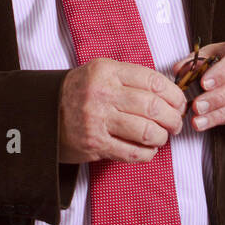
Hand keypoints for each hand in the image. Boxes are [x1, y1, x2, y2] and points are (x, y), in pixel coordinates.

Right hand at [58, 58, 186, 163]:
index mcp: (107, 71)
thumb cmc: (80, 92)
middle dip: (173, 118)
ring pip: (146, 131)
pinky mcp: (95, 144)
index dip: (173, 94)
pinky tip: (148, 149)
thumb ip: (131, 78)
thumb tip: (168, 92)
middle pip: (153, 107)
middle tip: (176, 124)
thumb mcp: (101, 73)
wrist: (44, 113)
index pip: (152, 80)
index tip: (179, 103)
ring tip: (161, 136)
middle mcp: (103, 93)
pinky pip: (133, 153)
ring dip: (161, 137)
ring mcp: (98, 120)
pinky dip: (148, 153)